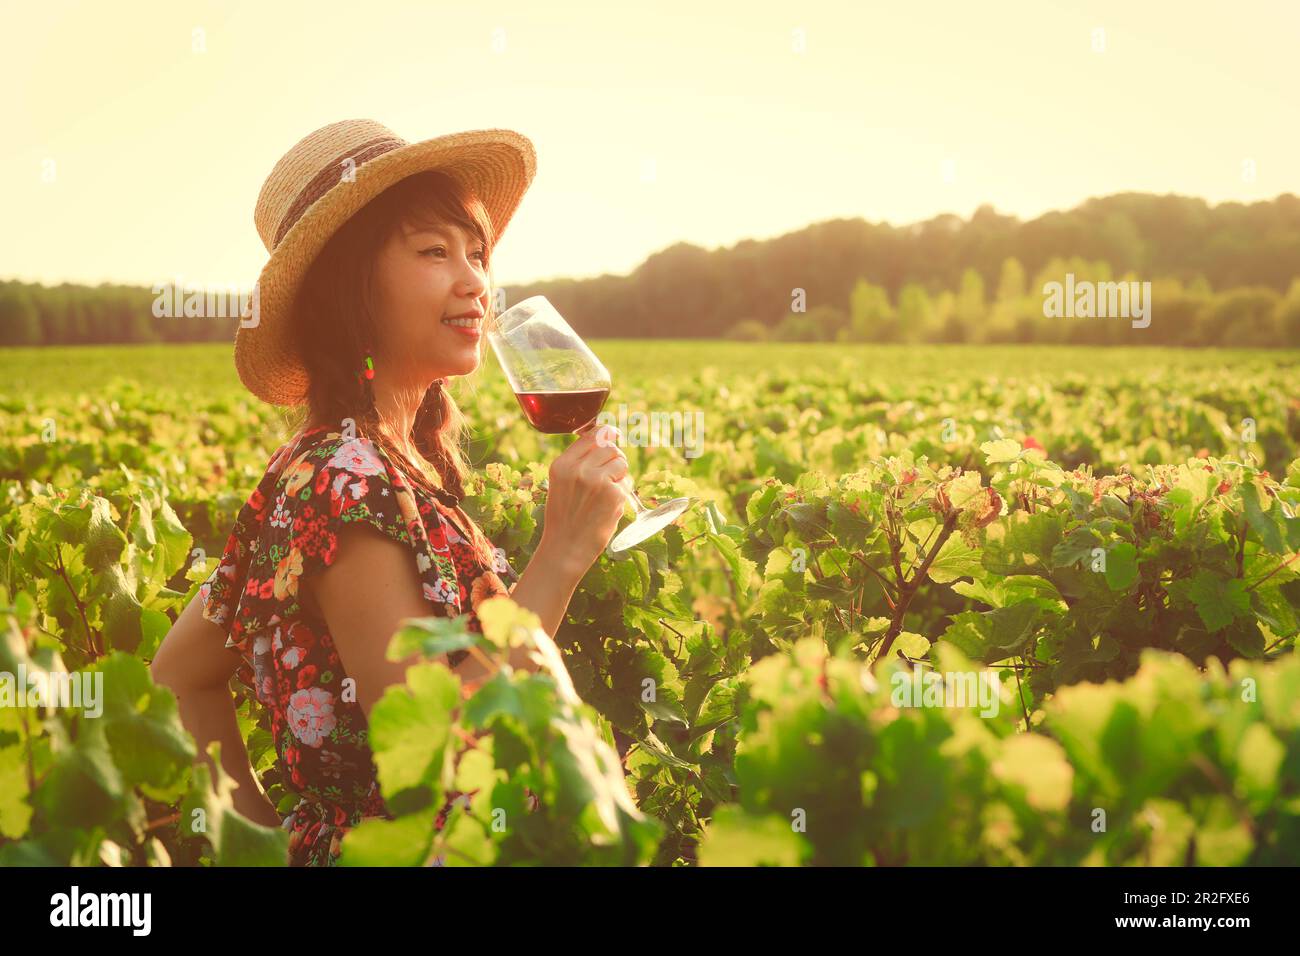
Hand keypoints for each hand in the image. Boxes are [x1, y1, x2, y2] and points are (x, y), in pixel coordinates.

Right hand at [538, 422, 629, 576]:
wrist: (565, 549)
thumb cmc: (564, 517)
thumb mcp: (561, 484)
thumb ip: (578, 462)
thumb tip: (606, 437)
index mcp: (561, 465)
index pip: (592, 435)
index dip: (607, 434)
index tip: (614, 435)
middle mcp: (578, 469)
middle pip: (610, 447)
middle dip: (615, 458)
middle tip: (609, 477)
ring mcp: (597, 481)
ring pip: (622, 462)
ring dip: (620, 475)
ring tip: (606, 494)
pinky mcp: (614, 494)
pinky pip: (627, 483)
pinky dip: (622, 493)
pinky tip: (608, 507)